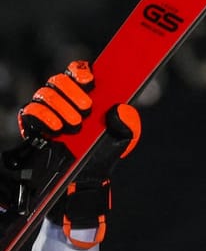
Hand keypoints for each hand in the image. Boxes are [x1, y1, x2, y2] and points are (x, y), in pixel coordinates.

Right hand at [9, 61, 140, 245]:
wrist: (84, 179)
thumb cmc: (102, 153)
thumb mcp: (122, 140)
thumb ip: (128, 124)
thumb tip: (121, 110)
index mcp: (85, 96)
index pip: (78, 72)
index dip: (80, 71)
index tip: (90, 80)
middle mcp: (63, 99)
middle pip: (58, 80)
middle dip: (72, 92)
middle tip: (86, 109)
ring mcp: (47, 110)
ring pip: (44, 93)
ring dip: (60, 106)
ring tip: (75, 124)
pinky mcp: (33, 125)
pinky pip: (31, 111)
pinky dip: (44, 117)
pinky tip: (57, 128)